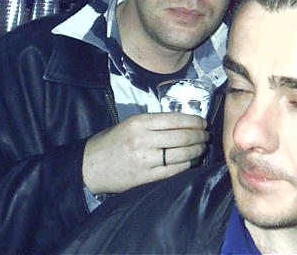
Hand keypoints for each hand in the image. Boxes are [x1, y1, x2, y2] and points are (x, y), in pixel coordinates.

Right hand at [82, 112, 208, 193]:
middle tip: (206, 136)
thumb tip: (185, 123)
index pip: (175, 119)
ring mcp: (145, 160)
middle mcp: (143, 140)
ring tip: (202, 147)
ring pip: (182, 154)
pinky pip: (174, 170)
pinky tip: (192, 160)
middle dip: (200, 136)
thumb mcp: (130, 123)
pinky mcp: (146, 177)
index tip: (202, 122)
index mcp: (139, 123)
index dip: (194, 121)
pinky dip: (187, 164)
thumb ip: (154, 122)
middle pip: (183, 137)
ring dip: (197, 150)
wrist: (90, 166)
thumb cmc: (112, 141)